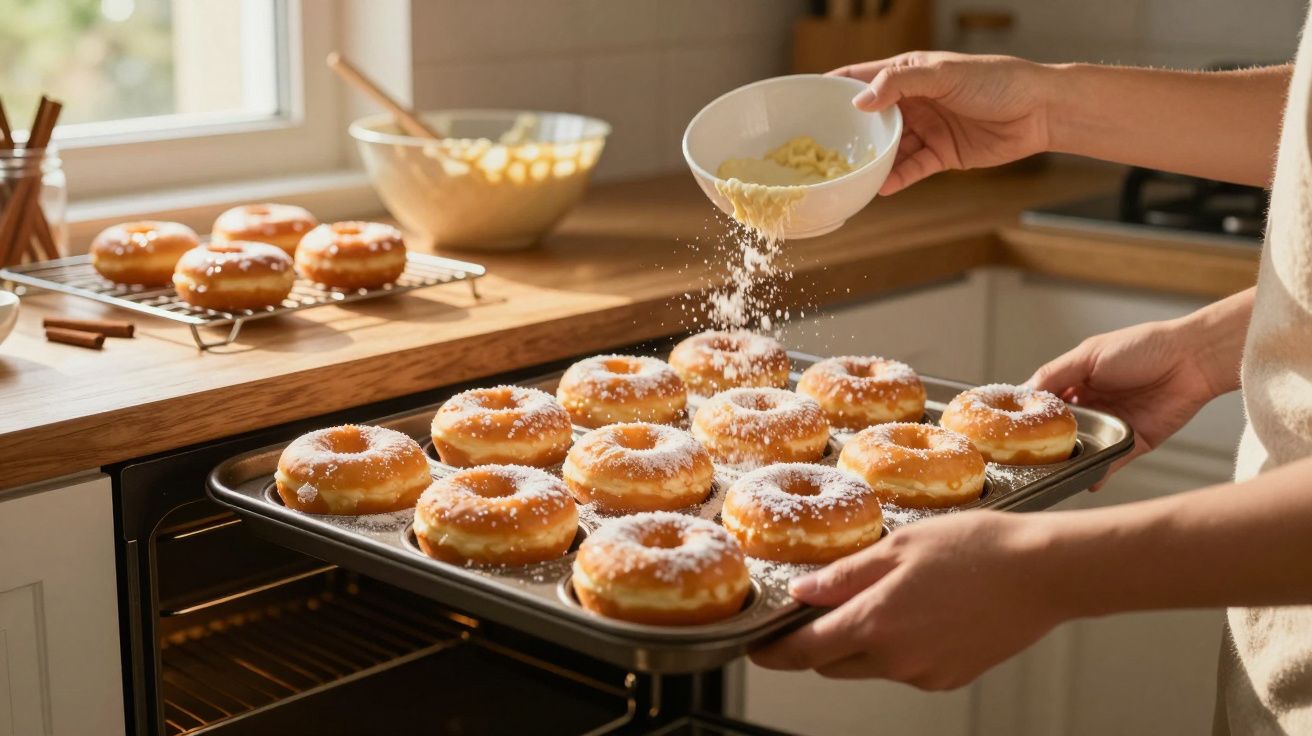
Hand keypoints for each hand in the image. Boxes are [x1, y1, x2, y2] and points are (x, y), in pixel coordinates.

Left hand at [750, 511, 1061, 688]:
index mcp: (876, 623)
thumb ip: (846, 574)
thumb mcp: (901, 545)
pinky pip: (905, 667)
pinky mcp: (950, 678)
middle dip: (816, 643)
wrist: (1045, 573)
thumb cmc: (976, 547)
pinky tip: (921, 611)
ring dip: (859, 642)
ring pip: (869, 666)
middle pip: (832, 663)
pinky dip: (897, 647)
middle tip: (816, 609)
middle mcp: (896, 659)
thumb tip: (802, 592)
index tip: (756, 647)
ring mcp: (925, 674)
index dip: (774, 651)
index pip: (805, 651)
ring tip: (885, 596)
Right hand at [829, 52, 1055, 193]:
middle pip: (870, 119)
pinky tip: (881, 188)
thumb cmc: (996, 80)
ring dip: (872, 161)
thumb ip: (901, 83)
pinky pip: (911, 169)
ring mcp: (926, 129)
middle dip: (847, 133)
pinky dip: (897, 178)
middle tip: (819, 151)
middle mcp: (913, 101)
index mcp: (909, 73)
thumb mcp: (944, 73)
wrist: (1040, 111)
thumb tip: (859, 101)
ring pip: (889, 148)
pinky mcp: (941, 154)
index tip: (803, 100)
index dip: (833, 88)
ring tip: (849, 176)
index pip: (861, 78)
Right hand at [1028, 316, 1235, 478]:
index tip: (1008, 430)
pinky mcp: (1133, 442)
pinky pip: (1111, 462)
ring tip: (1053, 473)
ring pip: (1083, 448)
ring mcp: (1111, 425)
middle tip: (1028, 457)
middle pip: (1060, 430)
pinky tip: (1086, 481)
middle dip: (1046, 443)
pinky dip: (1099, 473)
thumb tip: (1023, 393)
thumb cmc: (1142, 347)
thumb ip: (1055, 375)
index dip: (1027, 414)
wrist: (1192, 360)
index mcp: (1077, 381)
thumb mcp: (1089, 355)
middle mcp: (1091, 405)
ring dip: (1070, 460)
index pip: (1044, 401)